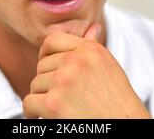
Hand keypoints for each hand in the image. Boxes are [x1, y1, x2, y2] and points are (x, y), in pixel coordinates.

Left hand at [22, 24, 150, 118]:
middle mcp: (77, 61)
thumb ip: (94, 47)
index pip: (52, 41)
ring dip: (42, 98)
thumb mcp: (108, 68)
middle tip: (60, 96)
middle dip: (46, 82)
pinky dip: (33, 113)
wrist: (123, 126)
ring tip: (58, 107)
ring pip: (35, 84)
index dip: (45, 56)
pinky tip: (43, 117)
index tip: (47, 69)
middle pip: (42, 66)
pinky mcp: (53, 103)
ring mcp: (64, 80)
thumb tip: (93, 27)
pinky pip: (29, 102)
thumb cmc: (117, 103)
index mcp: (90, 50)